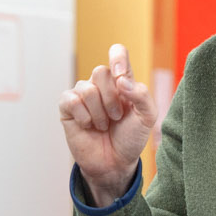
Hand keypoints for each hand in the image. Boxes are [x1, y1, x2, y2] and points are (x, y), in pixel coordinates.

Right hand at [59, 43, 156, 204]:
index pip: (117, 52)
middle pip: (100, 71)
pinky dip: (83, 116)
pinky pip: (71, 100)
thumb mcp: (147, 118)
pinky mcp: (68, 108)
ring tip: (103, 126)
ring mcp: (82, 95)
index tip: (121, 77)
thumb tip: (122, 80)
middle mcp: (101, 85)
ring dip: (99, 112)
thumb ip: (142, 95)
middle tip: (117, 117)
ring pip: (86, 88)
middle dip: (111, 98)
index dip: (117, 57)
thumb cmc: (131, 138)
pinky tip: (88, 126)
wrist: (115, 163)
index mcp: (121, 81)